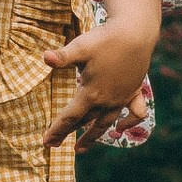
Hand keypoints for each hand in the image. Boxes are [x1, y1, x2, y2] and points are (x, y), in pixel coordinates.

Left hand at [43, 21, 155, 147]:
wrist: (135, 33)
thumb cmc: (105, 40)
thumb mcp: (80, 47)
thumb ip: (63, 56)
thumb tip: (45, 57)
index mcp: (91, 94)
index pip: (70, 117)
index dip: (57, 130)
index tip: (46, 142)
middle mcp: (107, 101)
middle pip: (84, 122)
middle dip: (68, 133)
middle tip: (53, 144)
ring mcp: (122, 98)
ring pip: (106, 123)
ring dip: (93, 136)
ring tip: (81, 148)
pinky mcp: (134, 91)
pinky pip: (135, 114)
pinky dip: (129, 123)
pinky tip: (120, 128)